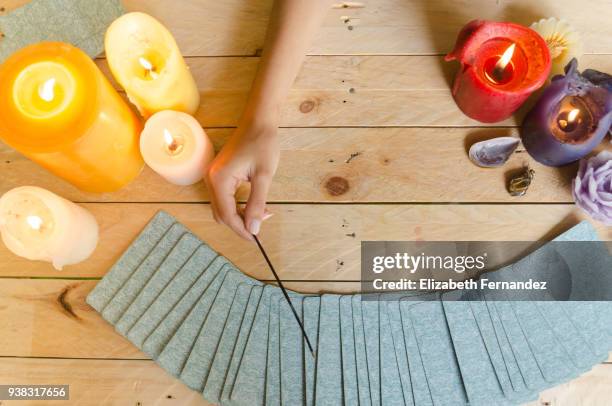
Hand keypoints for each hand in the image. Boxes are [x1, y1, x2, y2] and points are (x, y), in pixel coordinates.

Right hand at [205, 123, 278, 239]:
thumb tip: (254, 229)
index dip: (242, 230)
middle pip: (221, 214)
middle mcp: (211, 179)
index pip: (227, 215)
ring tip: (262, 213)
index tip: (257, 239)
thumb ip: (257, 204)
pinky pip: (225, 198)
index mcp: (219, 180)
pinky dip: (238, 206)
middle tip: (261, 226)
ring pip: (223, 208)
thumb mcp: (264, 176)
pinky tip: (255, 205)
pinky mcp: (218, 175)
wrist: (258, 121)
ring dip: (240, 215)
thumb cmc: (263, 144)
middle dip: (241, 224)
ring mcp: (213, 177)